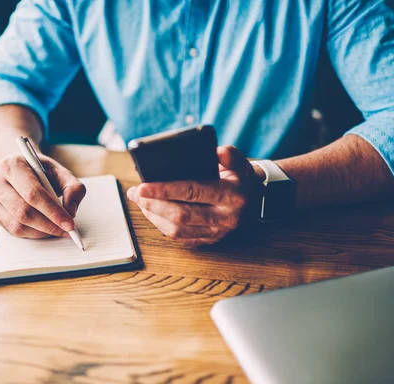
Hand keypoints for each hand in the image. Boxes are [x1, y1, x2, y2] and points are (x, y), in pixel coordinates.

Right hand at [0, 153, 85, 238]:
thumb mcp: (60, 171)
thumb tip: (71, 211)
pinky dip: (33, 234)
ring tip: (59, 230)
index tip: (69, 224)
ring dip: (42, 232)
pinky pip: (14, 230)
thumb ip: (73, 188)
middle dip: (49, 225)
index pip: (33, 193)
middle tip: (67, 230)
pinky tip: (46, 230)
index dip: (52, 211)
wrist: (22, 169)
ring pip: (17, 224)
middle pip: (23, 211)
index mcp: (13, 165)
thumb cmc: (41, 170)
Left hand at [127, 145, 255, 244]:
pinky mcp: (210, 241)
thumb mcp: (242, 163)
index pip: (193, 192)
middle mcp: (225, 218)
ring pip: (178, 230)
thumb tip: (217, 151)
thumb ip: (230, 155)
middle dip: (153, 204)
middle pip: (181, 215)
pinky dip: (163, 227)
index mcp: (232, 196)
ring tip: (141, 202)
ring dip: (155, 217)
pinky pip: (182, 239)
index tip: (143, 186)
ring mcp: (218, 233)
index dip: (165, 190)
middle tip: (136, 193)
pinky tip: (153, 214)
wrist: (258, 202)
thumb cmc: (242, 179)